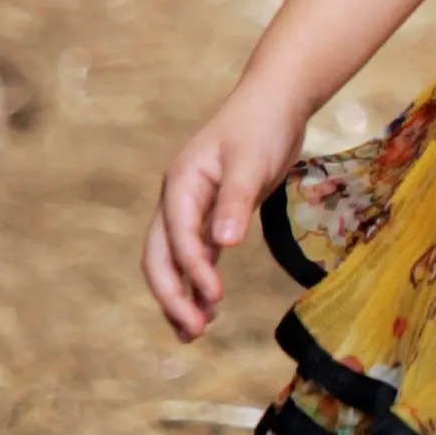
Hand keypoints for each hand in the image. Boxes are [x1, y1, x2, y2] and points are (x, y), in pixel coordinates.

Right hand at [142, 76, 307, 340]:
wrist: (274, 101)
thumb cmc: (262, 126)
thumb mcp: (252, 162)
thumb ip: (237, 202)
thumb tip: (224, 244)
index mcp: (181, 184)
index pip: (178, 236)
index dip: (193, 269)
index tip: (215, 298)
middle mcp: (178, 200)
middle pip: (160, 255)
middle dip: (172, 294)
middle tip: (192, 331)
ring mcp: (192, 209)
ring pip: (175, 261)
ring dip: (181, 295)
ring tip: (194, 333)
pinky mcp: (213, 216)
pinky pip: (196, 256)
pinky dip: (199, 282)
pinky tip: (208, 307)